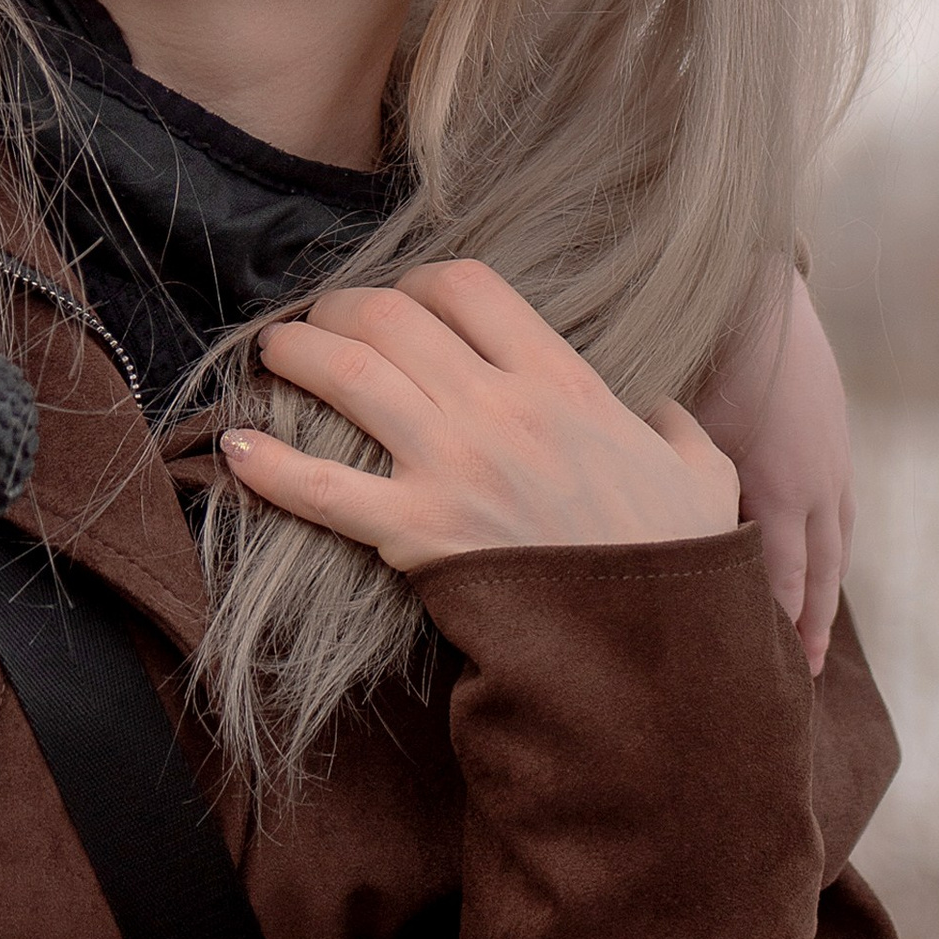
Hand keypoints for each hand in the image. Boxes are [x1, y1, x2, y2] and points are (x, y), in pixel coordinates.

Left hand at [219, 260, 738, 576]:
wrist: (654, 656)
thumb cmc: (678, 568)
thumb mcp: (705, 479)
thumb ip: (679, 430)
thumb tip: (663, 414)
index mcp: (564, 383)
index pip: (467, 287)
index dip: (422, 283)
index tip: (405, 300)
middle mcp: (500, 410)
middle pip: (391, 316)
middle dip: (343, 306)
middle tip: (323, 320)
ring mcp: (453, 469)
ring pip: (348, 374)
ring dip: (296, 352)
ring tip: (272, 352)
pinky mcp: (417, 536)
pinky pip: (321, 489)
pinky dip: (268, 466)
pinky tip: (234, 448)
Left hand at [694, 267, 852, 677]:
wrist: (756, 285)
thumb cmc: (700, 354)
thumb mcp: (679, 425)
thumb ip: (666, 483)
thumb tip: (625, 536)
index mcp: (779, 486)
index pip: (778, 579)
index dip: (769, 628)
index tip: (752, 671)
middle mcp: (815, 482)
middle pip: (814, 574)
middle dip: (804, 628)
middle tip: (796, 680)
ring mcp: (832, 461)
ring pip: (833, 546)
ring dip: (823, 594)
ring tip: (812, 641)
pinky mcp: (834, 440)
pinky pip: (838, 512)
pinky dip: (829, 549)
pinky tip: (818, 566)